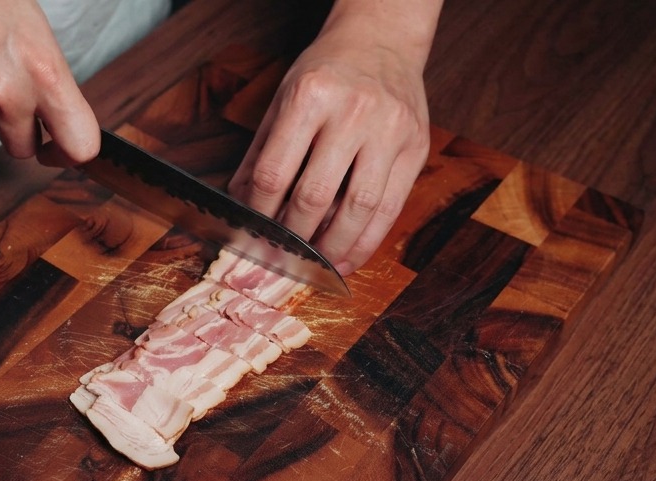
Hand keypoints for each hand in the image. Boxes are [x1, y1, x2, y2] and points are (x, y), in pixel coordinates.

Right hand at [0, 0, 98, 164]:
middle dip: (17, 129)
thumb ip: (45, 72)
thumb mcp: (29, 21)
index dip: (70, 154)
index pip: (79, 144)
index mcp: (43, 70)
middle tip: (4, 91)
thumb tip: (55, 104)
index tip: (60, 150)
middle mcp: (5, 94)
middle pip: (22, 147)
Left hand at [228, 6, 435, 275]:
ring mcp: (390, 130)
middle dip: (293, 238)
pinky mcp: (415, 148)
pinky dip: (368, 241)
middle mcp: (354, 112)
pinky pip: (391, 208)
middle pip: (316, 196)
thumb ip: (261, 153)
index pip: (276, 173)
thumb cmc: (326, 71)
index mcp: (311, 97)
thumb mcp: (282, 98)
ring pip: (359, 208)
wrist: (382, 38)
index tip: (252, 238)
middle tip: (279, 260)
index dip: (260, 214)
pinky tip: (349, 258)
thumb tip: (240, 207)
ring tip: (315, 267)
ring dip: (333, 247)